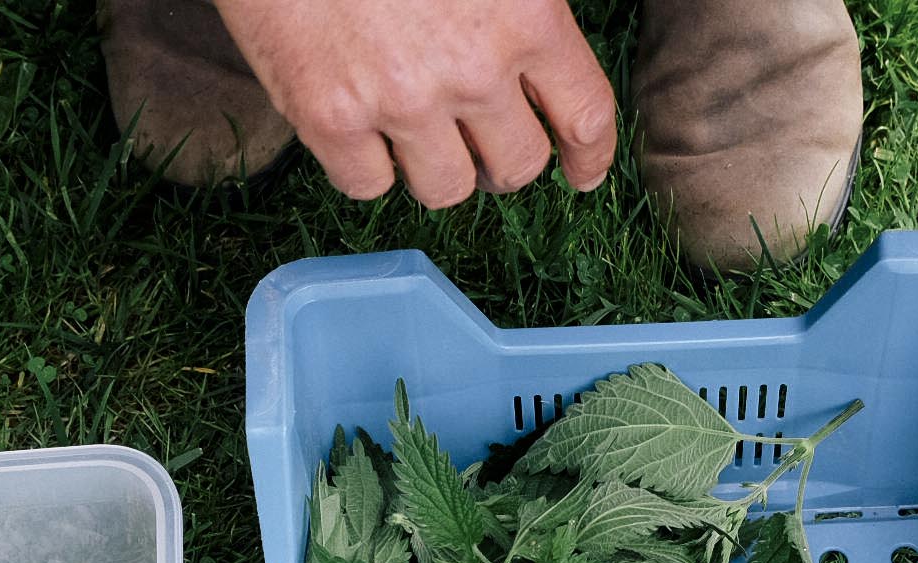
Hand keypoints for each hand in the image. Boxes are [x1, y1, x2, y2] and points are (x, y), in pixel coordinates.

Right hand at [214, 0, 616, 207]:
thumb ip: (520, 10)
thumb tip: (535, 64)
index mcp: (527, 16)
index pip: (584, 116)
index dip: (588, 156)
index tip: (581, 173)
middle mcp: (473, 70)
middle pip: (517, 167)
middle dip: (501, 160)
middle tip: (477, 142)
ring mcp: (401, 101)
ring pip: (446, 189)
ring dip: (434, 168)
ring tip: (412, 129)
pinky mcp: (330, 119)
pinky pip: (368, 186)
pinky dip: (365, 164)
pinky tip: (358, 124)